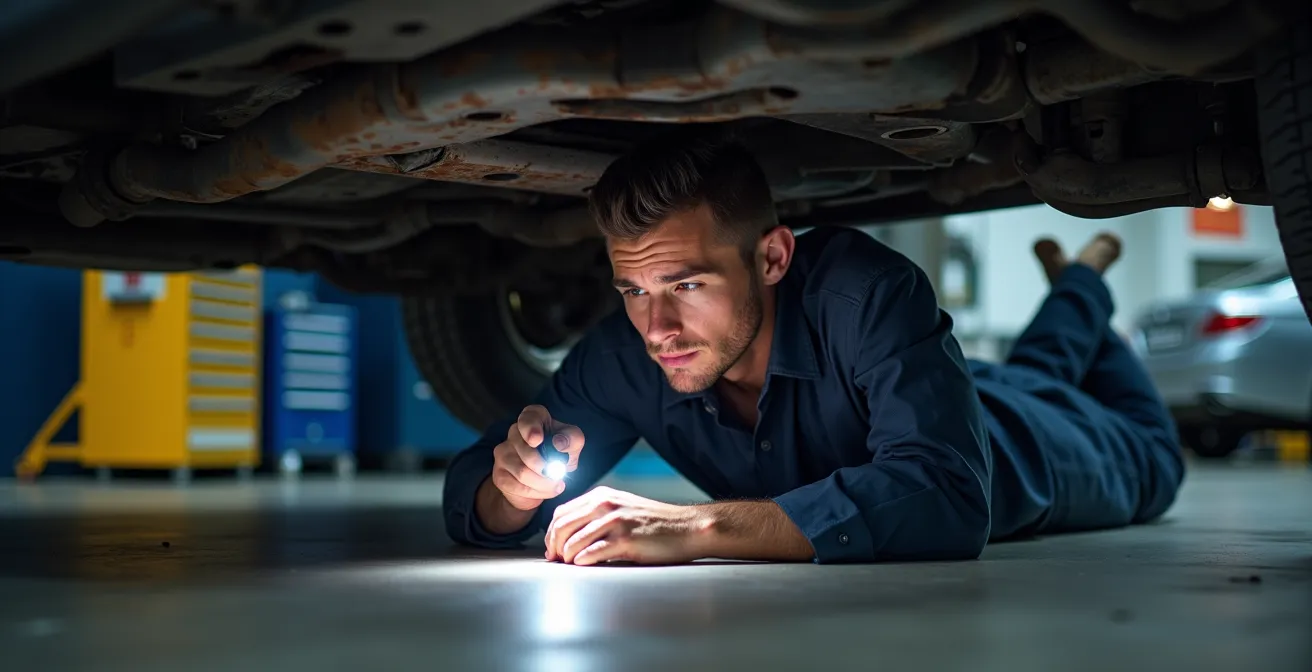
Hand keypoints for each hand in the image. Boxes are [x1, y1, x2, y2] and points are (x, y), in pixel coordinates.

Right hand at [490, 405, 584, 510]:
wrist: (545, 478)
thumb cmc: (559, 452)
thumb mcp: (573, 443)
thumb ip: (572, 439)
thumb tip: (559, 443)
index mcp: (533, 417)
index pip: (528, 418)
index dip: (530, 428)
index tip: (537, 440)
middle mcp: (514, 432)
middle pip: (526, 452)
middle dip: (546, 468)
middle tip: (559, 476)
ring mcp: (503, 452)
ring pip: (522, 472)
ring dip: (544, 483)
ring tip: (556, 485)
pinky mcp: (499, 474)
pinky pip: (517, 486)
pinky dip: (536, 492)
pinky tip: (546, 490)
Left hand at [544, 486, 711, 565]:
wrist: (687, 528)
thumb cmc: (655, 523)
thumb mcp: (622, 508)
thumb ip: (597, 514)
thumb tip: (569, 535)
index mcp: (601, 495)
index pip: (561, 512)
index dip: (551, 533)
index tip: (552, 549)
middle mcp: (605, 504)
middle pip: (562, 526)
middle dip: (554, 547)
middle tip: (556, 561)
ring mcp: (616, 521)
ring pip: (574, 541)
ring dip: (567, 558)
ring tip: (571, 566)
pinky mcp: (626, 540)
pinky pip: (592, 553)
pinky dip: (583, 562)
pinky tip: (584, 566)